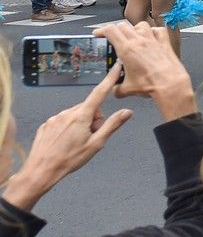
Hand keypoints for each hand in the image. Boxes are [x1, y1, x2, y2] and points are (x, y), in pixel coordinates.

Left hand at [1, 65, 133, 210]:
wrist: (41, 170)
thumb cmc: (70, 159)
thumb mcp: (96, 144)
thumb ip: (112, 125)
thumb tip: (127, 111)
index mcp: (82, 116)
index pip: (99, 92)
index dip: (109, 78)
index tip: (116, 66)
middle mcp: (67, 112)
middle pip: (89, 108)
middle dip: (94, 119)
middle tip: (91, 137)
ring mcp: (55, 117)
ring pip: (76, 114)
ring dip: (81, 124)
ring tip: (76, 142)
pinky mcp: (46, 124)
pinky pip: (63, 120)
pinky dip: (68, 128)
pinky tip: (65, 142)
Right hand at [96, 22, 196, 120]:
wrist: (170, 85)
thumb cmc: (151, 85)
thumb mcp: (127, 89)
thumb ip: (116, 88)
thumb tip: (115, 89)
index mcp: (127, 50)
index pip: (111, 31)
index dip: (102, 30)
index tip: (98, 33)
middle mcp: (139, 41)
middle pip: (123, 26)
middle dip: (115, 30)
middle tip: (114, 38)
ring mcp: (153, 40)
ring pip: (141, 25)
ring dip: (134, 29)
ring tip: (133, 37)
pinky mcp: (165, 43)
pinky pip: (159, 30)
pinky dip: (154, 31)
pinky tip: (152, 37)